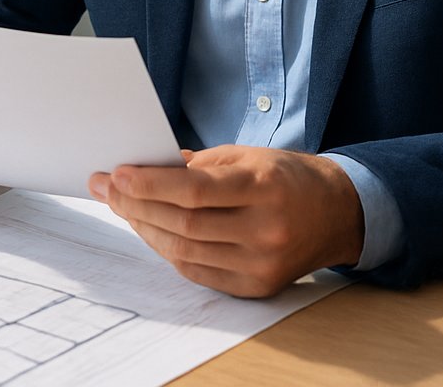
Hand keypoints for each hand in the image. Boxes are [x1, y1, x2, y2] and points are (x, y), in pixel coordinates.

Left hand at [88, 145, 363, 296]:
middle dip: (135, 205)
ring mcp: (261, 263)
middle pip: (184, 224)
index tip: (116, 174)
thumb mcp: (246, 155)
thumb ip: (197, 164)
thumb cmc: (286, 176)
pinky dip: (167, 250)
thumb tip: (142, 170)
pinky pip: (196, 271)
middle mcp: (265, 229)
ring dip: (145, 228)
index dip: (150, 184)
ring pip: (184, 251)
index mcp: (264, 187)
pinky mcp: (257, 287)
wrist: (337, 213)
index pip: (196, 190)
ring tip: (122, 207)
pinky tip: (150, 229)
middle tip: (105, 188)